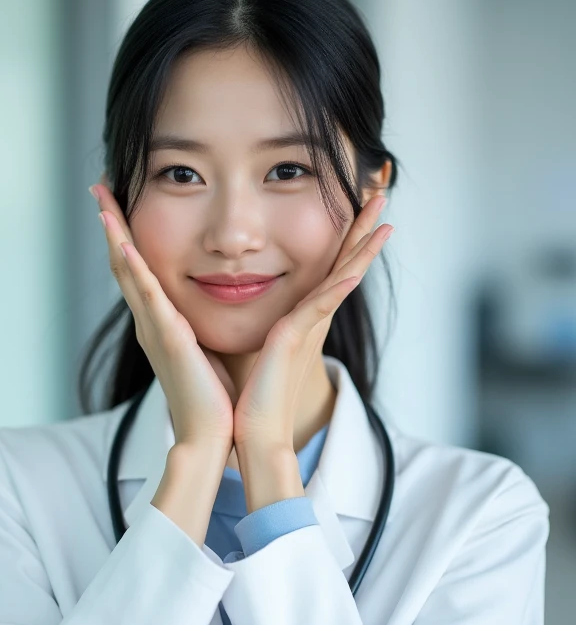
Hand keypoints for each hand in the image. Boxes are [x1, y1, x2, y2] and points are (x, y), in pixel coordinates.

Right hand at [90, 183, 233, 452]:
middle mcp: (151, 323)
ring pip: (129, 274)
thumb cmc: (213, 400)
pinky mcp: (169, 339)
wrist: (210, 436)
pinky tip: (124, 243)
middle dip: (113, 225)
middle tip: (101, 188)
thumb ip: (200, 330)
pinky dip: (134, 269)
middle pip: (124, 265)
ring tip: (104, 202)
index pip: (139, 272)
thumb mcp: (205, 353)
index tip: (120, 204)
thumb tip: (207, 312)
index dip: (127, 237)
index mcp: (161, 325)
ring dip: (115, 236)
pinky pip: (148, 297)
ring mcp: (155, 330)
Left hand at [232, 196, 393, 453]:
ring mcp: (307, 328)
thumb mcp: (253, 345)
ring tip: (385, 219)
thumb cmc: (248, 395)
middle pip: (344, 263)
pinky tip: (353, 270)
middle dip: (363, 229)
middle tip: (382, 193)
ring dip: (364, 248)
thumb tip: (239, 299)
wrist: (250, 430)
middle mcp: (311, 318)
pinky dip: (339, 287)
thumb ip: (257, 322)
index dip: (344, 236)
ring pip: (343, 277)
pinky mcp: (295, 340)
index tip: (354, 203)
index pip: (327, 266)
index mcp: (300, 317)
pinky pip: (322, 306)